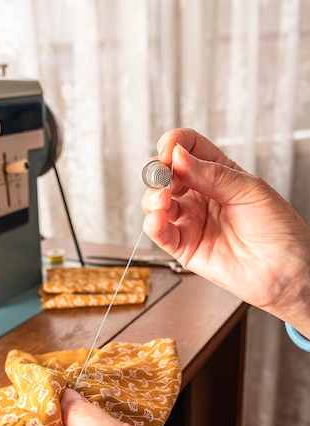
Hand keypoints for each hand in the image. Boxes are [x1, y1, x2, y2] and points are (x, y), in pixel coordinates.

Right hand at [142, 129, 309, 334]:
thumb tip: (178, 156)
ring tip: (164, 199)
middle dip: (157, 171)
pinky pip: (159, 233)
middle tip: (163, 175)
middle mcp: (200, 195)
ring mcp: (190, 220)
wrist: (285, 269)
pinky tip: (159, 218)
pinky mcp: (184, 247)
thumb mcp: (248, 189)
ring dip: (153, 197)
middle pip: (164, 173)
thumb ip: (211, 174)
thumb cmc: (277, 229)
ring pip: (155, 202)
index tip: (170, 150)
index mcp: (218, 174)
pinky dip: (152, 223)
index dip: (173, 144)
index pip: (186, 148)